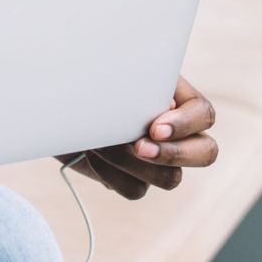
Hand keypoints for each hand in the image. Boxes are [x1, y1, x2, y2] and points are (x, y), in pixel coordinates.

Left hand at [59, 75, 217, 200]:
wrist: (56, 100)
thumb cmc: (89, 76)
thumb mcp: (115, 70)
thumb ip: (138, 82)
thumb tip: (156, 100)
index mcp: (178, 99)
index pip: (204, 115)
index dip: (185, 124)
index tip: (154, 126)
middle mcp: (176, 133)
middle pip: (205, 153)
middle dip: (173, 154)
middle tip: (139, 146)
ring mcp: (157, 160)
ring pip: (171, 179)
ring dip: (133, 163)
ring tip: (101, 142)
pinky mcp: (133, 179)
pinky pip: (136, 190)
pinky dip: (112, 175)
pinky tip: (92, 155)